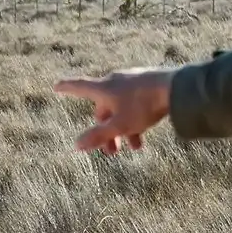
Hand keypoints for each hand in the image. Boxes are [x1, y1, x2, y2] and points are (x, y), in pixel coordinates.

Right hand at [54, 67, 174, 151]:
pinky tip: (145, 132)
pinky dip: (135, 119)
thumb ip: (98, 136)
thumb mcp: (119, 126)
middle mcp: (115, 81)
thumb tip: (76, 145)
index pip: (78, 87)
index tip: (56, 86)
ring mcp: (132, 81)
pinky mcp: (148, 83)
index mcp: (103, 89)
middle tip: (112, 151)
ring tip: (135, 147)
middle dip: (106, 130)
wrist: (175, 88)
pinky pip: (135, 103)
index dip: (66, 88)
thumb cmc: (144, 105)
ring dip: (124, 128)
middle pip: (103, 108)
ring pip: (121, 108)